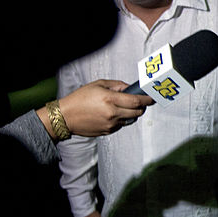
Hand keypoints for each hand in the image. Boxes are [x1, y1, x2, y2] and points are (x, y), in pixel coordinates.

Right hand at [39, 80, 153, 138]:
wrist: (66, 117)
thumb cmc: (80, 98)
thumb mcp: (98, 85)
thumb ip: (117, 85)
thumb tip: (130, 88)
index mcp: (110, 99)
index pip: (136, 101)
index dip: (147, 100)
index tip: (152, 98)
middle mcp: (112, 113)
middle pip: (137, 112)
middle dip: (142, 107)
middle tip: (139, 102)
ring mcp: (110, 124)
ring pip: (131, 119)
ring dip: (131, 113)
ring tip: (122, 107)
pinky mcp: (108, 131)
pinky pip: (121, 125)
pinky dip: (121, 119)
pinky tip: (112, 114)